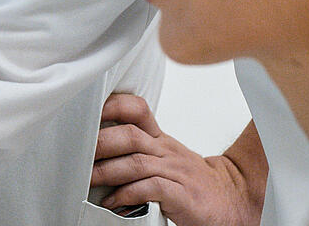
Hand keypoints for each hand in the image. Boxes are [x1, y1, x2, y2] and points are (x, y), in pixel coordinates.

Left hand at [91, 96, 265, 225]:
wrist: (231, 200)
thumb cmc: (192, 180)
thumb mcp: (166, 156)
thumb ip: (138, 148)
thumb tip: (96, 147)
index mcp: (161, 139)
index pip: (138, 110)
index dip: (112, 107)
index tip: (87, 114)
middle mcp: (166, 151)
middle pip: (129, 135)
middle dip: (100, 142)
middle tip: (78, 154)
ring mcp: (175, 172)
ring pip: (136, 162)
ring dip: (107, 171)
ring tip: (88, 180)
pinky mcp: (181, 195)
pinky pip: (151, 189)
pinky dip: (128, 194)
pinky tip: (113, 202)